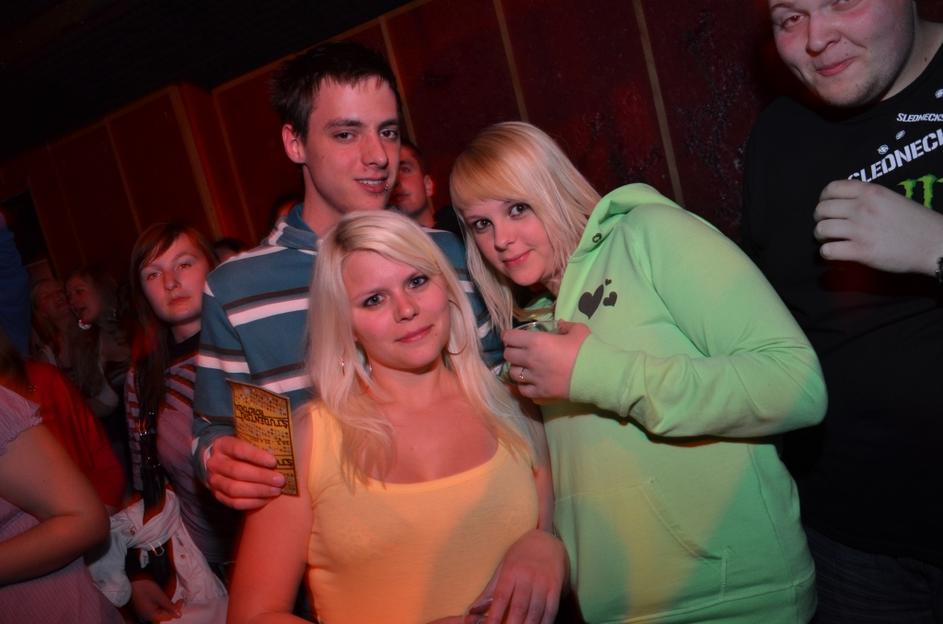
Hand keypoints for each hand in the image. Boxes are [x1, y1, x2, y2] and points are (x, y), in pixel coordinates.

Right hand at [130, 578, 182, 621]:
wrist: (133, 581)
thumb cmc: (145, 588)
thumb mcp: (160, 597)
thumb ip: (169, 607)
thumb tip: (179, 615)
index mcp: (151, 615)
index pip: (168, 617)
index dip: (176, 610)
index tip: (181, 601)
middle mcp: (147, 616)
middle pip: (164, 615)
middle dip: (173, 608)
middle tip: (180, 600)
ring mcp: (145, 612)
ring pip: (160, 612)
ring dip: (168, 607)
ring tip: (174, 600)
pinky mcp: (145, 608)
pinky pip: (156, 609)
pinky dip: (162, 606)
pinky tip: (165, 600)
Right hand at [205, 435, 283, 509]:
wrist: (223, 462)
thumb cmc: (244, 451)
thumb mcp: (248, 441)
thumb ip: (261, 444)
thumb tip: (286, 450)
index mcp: (222, 444)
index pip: (238, 449)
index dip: (256, 456)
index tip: (274, 462)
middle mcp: (214, 463)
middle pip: (237, 471)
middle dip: (261, 477)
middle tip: (280, 480)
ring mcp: (213, 481)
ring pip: (235, 489)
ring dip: (258, 491)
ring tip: (276, 491)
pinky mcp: (217, 495)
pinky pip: (234, 503)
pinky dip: (252, 502)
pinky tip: (267, 499)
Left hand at [467, 529, 566, 623]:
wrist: (547, 539)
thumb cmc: (520, 555)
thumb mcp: (503, 567)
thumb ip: (490, 590)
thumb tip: (472, 609)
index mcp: (510, 572)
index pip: (501, 598)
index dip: (494, 616)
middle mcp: (527, 577)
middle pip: (519, 607)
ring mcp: (543, 582)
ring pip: (535, 611)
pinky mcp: (556, 587)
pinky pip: (551, 609)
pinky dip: (545, 622)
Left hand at [502, 321, 589, 401]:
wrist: (597, 374)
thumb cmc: (586, 349)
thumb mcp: (578, 330)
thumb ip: (565, 325)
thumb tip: (559, 324)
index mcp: (536, 341)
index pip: (509, 337)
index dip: (509, 336)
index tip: (512, 336)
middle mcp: (530, 359)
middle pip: (508, 355)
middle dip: (511, 351)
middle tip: (519, 351)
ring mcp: (534, 378)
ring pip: (512, 373)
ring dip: (516, 369)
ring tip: (524, 368)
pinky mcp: (540, 393)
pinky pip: (523, 390)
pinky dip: (523, 386)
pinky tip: (529, 383)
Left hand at [814, 179, 942, 274]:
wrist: (935, 243)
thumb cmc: (917, 222)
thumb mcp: (892, 199)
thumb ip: (868, 198)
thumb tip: (845, 203)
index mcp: (871, 192)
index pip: (831, 188)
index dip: (823, 198)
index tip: (826, 206)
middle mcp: (863, 208)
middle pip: (822, 209)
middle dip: (819, 219)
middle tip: (826, 226)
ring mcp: (861, 229)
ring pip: (821, 229)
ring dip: (820, 236)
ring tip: (828, 240)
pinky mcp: (862, 251)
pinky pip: (828, 251)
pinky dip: (827, 253)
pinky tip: (835, 253)